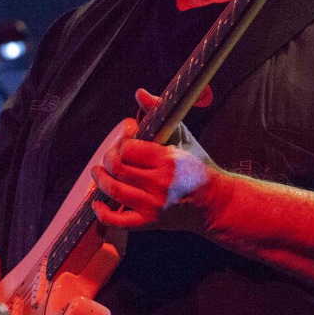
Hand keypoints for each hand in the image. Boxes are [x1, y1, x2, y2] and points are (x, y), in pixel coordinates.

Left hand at [90, 88, 215, 231]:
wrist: (215, 202)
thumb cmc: (197, 166)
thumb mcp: (182, 136)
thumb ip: (160, 112)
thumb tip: (139, 93)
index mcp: (168, 159)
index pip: (128, 149)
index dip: (122, 146)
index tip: (125, 146)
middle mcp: (161, 182)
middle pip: (118, 168)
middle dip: (108, 160)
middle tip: (110, 158)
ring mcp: (155, 205)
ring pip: (115, 190)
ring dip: (100, 180)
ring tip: (98, 173)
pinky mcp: (151, 221)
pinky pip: (119, 221)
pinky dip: (103, 213)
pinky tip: (97, 203)